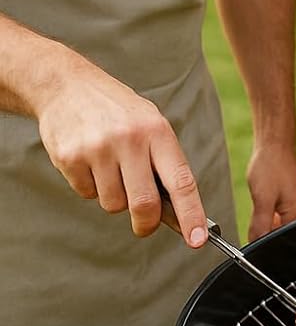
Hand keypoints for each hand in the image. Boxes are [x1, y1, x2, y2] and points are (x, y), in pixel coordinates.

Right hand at [35, 59, 209, 246]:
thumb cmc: (117, 112)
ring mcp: (98, 148)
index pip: (181, 181)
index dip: (192, 214)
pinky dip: (90, 186)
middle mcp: (129, 139)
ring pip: (112, 204)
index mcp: (157, 131)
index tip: (198, 240)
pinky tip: (88, 161)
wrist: (67, 85)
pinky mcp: (70, 157)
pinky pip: (86, 194)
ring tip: (109, 168)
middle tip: (144, 226)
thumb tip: (178, 212)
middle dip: (146, 224)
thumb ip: (163, 164)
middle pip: (143, 204)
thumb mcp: (150, 124)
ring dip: (114, 198)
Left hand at [246, 143, 295, 240]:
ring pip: (275, 228)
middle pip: (279, 237)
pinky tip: (259, 207)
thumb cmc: (272, 166)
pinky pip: (274, 219)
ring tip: (259, 207)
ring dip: (263, 226)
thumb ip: (260, 225)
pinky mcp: (286, 203)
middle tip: (255, 220)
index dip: (265, 245)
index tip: (252, 241)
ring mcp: (293, 209)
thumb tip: (254, 245)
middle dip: (264, 235)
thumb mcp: (262, 199)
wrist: (274, 145)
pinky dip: (265, 217)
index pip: (282, 242)